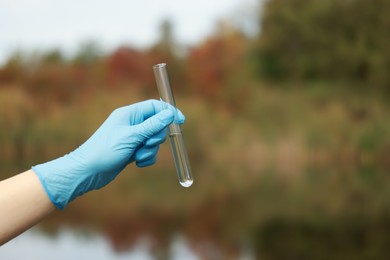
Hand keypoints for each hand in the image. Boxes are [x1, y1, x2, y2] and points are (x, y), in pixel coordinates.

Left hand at [32, 99, 184, 208]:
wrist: (88, 171)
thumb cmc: (105, 150)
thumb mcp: (132, 136)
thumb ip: (152, 125)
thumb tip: (170, 113)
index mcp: (129, 114)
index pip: (155, 106)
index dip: (169, 112)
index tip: (181, 121)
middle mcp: (132, 124)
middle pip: (157, 125)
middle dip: (155, 137)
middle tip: (146, 144)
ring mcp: (132, 138)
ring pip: (154, 140)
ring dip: (150, 150)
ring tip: (137, 155)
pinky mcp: (132, 150)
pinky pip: (148, 151)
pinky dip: (146, 157)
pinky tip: (136, 162)